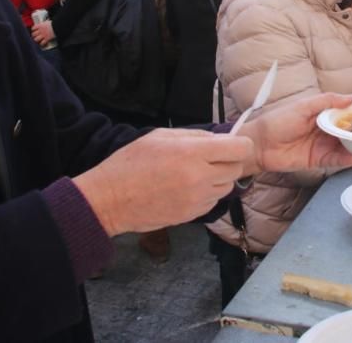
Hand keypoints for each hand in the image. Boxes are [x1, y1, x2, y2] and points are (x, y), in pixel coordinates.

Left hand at [31, 21, 55, 46]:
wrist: (58, 26)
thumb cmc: (54, 23)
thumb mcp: (48, 21)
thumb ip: (45, 23)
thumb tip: (46, 23)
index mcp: (40, 25)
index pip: (33, 28)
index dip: (33, 30)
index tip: (34, 30)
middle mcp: (40, 30)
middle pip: (33, 34)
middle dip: (34, 35)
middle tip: (35, 36)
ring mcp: (43, 35)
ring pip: (36, 39)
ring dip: (37, 40)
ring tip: (38, 40)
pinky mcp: (47, 39)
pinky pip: (42, 43)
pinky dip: (42, 44)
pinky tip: (43, 44)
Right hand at [73, 129, 254, 236]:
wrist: (110, 200)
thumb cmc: (131, 162)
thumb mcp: (161, 136)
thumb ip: (195, 136)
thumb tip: (220, 138)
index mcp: (193, 153)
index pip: (241, 149)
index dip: (239, 145)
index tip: (231, 144)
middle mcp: (200, 178)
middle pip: (237, 169)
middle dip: (228, 161)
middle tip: (208, 159)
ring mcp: (197, 200)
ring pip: (227, 187)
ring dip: (218, 179)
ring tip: (194, 174)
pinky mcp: (192, 216)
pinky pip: (213, 202)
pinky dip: (206, 194)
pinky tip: (186, 189)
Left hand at [238, 93, 351, 174]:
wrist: (259, 145)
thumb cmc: (277, 121)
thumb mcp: (303, 106)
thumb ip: (327, 101)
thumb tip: (351, 97)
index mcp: (322, 113)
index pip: (345, 111)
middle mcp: (325, 129)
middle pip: (349, 130)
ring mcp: (323, 145)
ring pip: (345, 145)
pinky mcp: (318, 160)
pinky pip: (336, 159)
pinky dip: (346, 159)